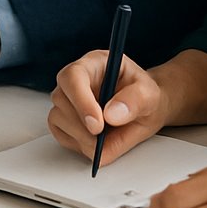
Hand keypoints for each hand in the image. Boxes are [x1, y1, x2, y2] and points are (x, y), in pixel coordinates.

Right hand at [48, 51, 165, 167]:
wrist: (143, 109)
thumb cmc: (143, 96)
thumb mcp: (149, 94)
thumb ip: (134, 100)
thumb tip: (112, 115)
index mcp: (93, 64)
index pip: (73, 76)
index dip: (81, 101)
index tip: (97, 125)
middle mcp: (74, 80)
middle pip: (61, 99)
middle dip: (83, 125)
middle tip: (105, 135)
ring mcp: (66, 99)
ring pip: (58, 119)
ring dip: (82, 136)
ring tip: (107, 135)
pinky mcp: (62, 119)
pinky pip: (60, 135)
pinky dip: (78, 143)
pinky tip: (96, 140)